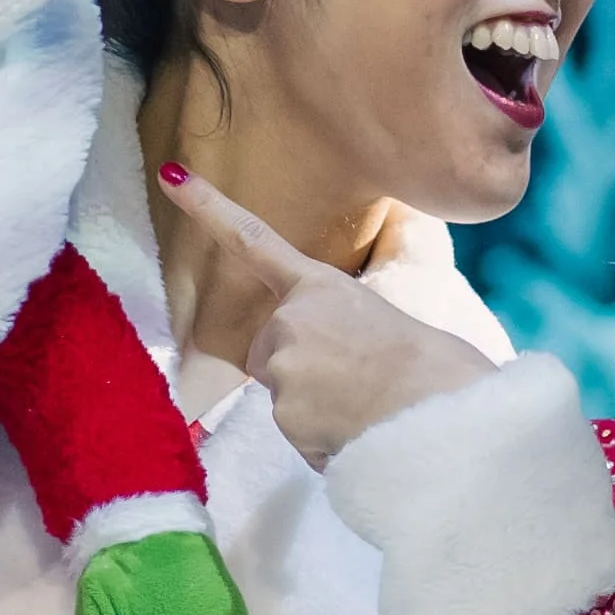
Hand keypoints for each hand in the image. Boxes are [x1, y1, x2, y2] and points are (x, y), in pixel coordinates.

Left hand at [150, 164, 496, 459]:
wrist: (443, 412)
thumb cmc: (435, 369)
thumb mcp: (386, 321)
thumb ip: (341, 327)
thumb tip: (333, 362)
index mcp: (320, 285)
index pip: (253, 239)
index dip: (208, 206)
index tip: (171, 175)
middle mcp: (290, 320)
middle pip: (267, 353)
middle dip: (299, 373)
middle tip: (356, 383)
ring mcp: (282, 367)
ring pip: (283, 397)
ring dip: (315, 410)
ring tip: (366, 408)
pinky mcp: (283, 415)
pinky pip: (297, 434)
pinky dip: (322, 439)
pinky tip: (358, 431)